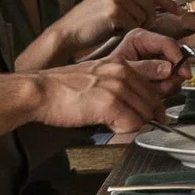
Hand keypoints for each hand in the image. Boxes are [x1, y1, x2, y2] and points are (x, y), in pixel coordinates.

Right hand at [27, 55, 169, 139]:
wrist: (40, 91)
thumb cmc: (62, 87)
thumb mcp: (96, 76)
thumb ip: (118, 85)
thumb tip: (137, 103)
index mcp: (120, 64)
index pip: (152, 86)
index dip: (153, 105)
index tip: (154, 116)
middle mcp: (122, 72)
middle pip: (152, 102)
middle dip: (143, 117)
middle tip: (128, 124)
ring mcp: (117, 87)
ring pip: (144, 114)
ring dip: (131, 124)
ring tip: (111, 122)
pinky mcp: (109, 103)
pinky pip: (132, 124)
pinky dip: (122, 130)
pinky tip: (106, 124)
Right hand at [48, 0, 194, 57]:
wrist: (68, 31)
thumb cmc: (92, 21)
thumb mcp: (112, 0)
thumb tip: (156, 6)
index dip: (167, 3)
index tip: (178, 12)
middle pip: (151, 5)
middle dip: (148, 20)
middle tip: (134, 27)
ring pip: (144, 16)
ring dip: (135, 26)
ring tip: (118, 26)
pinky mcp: (115, 11)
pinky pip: (134, 25)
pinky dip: (126, 31)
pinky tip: (112, 30)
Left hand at [101, 25, 187, 91]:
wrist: (99, 88)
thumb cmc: (105, 74)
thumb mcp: (123, 68)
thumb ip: (145, 68)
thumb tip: (168, 68)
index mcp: (141, 38)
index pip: (167, 43)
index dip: (178, 57)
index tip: (184, 72)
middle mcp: (151, 48)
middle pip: (174, 58)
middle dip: (173, 75)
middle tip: (166, 86)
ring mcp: (156, 62)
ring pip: (175, 72)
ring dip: (168, 84)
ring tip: (154, 91)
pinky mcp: (158, 75)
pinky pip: (171, 82)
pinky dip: (165, 90)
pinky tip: (154, 93)